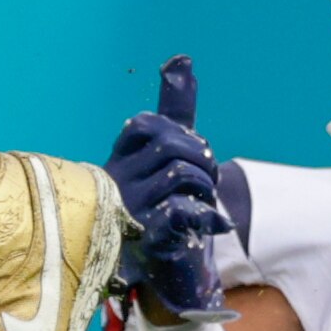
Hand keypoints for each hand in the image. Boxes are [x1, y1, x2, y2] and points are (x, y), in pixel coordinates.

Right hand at [106, 55, 230, 321]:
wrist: (146, 270)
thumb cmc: (154, 204)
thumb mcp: (162, 154)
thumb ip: (174, 112)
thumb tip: (183, 60)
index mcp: (118, 159)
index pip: (145, 125)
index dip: (178, 136)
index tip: (188, 155)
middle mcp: (118, 181)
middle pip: (170, 146)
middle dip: (201, 159)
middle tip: (207, 179)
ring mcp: (131, 210)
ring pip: (180, 175)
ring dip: (206, 188)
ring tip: (205, 204)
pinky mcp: (149, 238)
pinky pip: (181, 210)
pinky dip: (204, 215)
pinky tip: (212, 224)